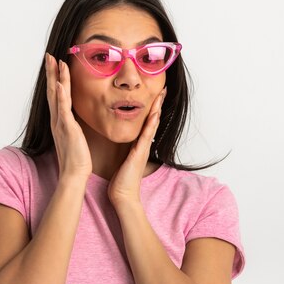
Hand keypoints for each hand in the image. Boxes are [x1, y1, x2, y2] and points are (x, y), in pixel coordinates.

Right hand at [44, 53, 91, 179]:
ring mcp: (60, 123)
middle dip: (51, 72)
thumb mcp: (74, 137)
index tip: (54, 64)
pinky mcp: (67, 128)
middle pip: (51, 91)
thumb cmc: (76, 158)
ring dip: (55, 77)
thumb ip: (72, 126)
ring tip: (55, 61)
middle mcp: (57, 120)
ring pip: (56, 95)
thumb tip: (74, 120)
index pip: (55, 95)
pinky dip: (60, 95)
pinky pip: (63, 109)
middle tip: (49, 56)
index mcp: (59, 121)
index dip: (54, 79)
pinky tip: (60, 83)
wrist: (74, 173)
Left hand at [108, 88, 166, 206]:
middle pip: (153, 120)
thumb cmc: (121, 179)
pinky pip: (146, 135)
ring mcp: (143, 148)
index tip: (154, 94)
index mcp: (138, 145)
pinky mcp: (140, 153)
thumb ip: (126, 150)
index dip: (150, 108)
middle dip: (157, 104)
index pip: (146, 122)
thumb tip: (123, 142)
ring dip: (157, 109)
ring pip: (152, 124)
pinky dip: (151, 124)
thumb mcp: (123, 159)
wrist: (123, 194)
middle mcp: (143, 144)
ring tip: (161, 94)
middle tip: (162, 88)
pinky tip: (154, 113)